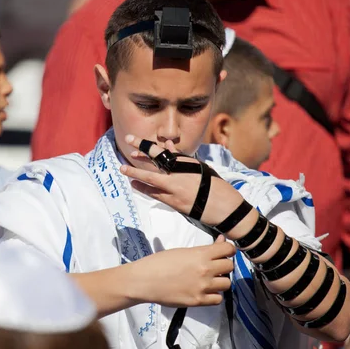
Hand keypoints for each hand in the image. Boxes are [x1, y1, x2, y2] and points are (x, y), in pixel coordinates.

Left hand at [120, 134, 248, 228]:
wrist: (226, 208)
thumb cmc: (215, 186)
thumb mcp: (200, 168)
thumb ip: (182, 158)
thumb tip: (168, 145)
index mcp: (187, 164)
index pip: (163, 152)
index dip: (146, 146)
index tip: (133, 140)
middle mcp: (180, 175)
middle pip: (154, 164)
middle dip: (139, 156)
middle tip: (125, 151)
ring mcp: (177, 190)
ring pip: (151, 181)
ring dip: (136, 175)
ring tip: (123, 170)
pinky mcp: (176, 203)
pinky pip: (156, 195)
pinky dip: (145, 189)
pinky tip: (135, 185)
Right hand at [130, 236, 235, 306]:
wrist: (144, 280)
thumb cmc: (160, 262)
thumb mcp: (183, 251)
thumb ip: (204, 249)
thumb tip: (221, 243)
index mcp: (201, 254)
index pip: (229, 250)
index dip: (228, 250)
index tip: (224, 253)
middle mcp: (205, 270)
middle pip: (229, 267)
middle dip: (223, 265)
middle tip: (214, 267)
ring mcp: (203, 287)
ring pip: (227, 284)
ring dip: (220, 281)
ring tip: (209, 280)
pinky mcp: (198, 301)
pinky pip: (218, 299)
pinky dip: (214, 295)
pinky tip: (205, 291)